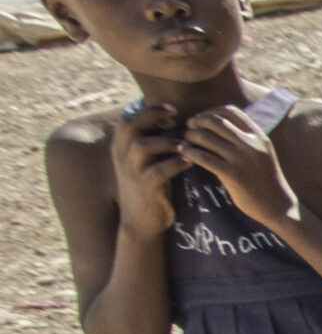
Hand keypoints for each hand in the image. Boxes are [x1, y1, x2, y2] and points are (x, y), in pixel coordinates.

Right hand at [108, 104, 188, 237]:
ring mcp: (131, 172)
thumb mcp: (147, 163)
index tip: (171, 111)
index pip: (128, 119)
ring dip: (165, 141)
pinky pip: (158, 171)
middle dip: (151, 116)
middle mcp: (121, 156)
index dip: (148, 111)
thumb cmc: (151, 189)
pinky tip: (188, 162)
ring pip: (142, 146)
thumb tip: (172, 123)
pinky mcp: (144, 188)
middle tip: (175, 116)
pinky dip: (174, 164)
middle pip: (129, 126)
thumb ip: (154, 144)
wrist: (142, 223)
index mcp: (121, 148)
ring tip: (184, 143)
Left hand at [176, 105, 295, 229]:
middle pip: (215, 121)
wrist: (279, 207)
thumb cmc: (267, 181)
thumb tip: (219, 126)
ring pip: (207, 137)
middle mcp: (252, 145)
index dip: (211, 111)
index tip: (202, 118)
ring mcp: (243, 160)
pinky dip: (190, 152)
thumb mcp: (262, 154)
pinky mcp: (233, 175)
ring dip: (190, 136)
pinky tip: (184, 152)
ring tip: (185, 140)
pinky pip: (204, 158)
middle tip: (188, 128)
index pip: (231, 111)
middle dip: (197, 121)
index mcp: (259, 137)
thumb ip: (246, 140)